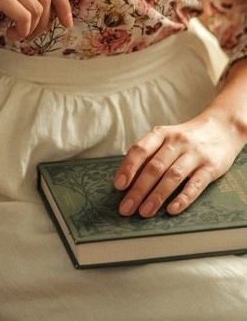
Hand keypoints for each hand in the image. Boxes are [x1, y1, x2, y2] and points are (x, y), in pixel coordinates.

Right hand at [0, 0, 72, 39]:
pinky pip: (24, 17)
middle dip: (46, 22)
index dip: (64, 4)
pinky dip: (21, 31)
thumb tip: (45, 10)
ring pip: (37, 10)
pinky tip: (9, 33)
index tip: (68, 23)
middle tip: (33, 36)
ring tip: (17, 34)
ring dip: (31, 29)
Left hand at [113, 115, 244, 217]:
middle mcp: (176, 142)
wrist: (222, 128)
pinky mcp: (211, 167)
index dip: (128, 168)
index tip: (119, 186)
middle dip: (138, 190)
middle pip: (154, 167)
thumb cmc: (184, 139)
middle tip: (126, 208)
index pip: (140, 150)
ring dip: (157, 196)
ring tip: (144, 212)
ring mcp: (195, 154)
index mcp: (160, 134)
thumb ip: (149, 155)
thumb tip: (126, 180)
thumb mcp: (165, 139)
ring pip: (172, 176)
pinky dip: (183, 198)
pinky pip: (196, 184)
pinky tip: (172, 209)